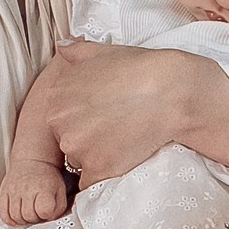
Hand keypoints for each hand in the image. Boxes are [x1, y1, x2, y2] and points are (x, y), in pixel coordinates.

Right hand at [0, 147, 72, 226]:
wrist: (32, 161)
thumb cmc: (47, 178)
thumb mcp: (60, 191)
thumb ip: (58, 208)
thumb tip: (49, 219)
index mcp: (44, 188)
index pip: (44, 210)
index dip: (46, 214)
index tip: (46, 211)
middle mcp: (27, 189)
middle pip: (28, 216)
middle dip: (34, 218)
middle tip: (37, 212)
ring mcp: (13, 190)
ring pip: (15, 216)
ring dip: (22, 219)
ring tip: (27, 213)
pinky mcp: (3, 192)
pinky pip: (2, 213)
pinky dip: (9, 219)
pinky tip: (16, 216)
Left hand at [46, 41, 228, 186]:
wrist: (171, 92)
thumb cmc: (143, 68)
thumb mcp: (106, 52)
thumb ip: (78, 52)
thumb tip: (62, 45)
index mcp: (56, 94)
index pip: (59, 119)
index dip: (84, 119)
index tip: (106, 115)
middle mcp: (59, 121)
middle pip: (66, 141)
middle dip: (88, 139)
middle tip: (117, 128)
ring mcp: (76, 147)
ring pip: (80, 162)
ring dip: (98, 158)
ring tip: (125, 140)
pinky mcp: (96, 169)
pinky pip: (92, 183)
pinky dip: (107, 175)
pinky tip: (126, 159)